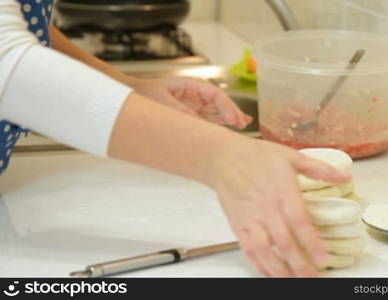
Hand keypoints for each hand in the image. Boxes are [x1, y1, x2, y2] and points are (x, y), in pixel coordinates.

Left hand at [132, 77, 251, 128]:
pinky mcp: (191, 115)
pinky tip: (231, 125)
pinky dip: (220, 123)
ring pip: (217, 111)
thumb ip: (181, 111)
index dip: (226, 106)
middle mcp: (195, 95)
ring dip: (230, 117)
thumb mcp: (162, 102)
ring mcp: (194, 105)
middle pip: (219, 102)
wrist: (131, 97)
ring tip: (243, 125)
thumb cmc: (144, 94)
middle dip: (232, 112)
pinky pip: (209, 118)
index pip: (215, 95)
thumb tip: (199, 124)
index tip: (231, 118)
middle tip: (242, 124)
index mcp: (190, 86)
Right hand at [206, 137, 350, 276]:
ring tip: (293, 281)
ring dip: (279, 270)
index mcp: (281, 190)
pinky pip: (248, 250)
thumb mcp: (290, 156)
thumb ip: (318, 168)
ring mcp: (250, 219)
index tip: (323, 258)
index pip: (298, 220)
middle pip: (283, 241)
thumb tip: (344, 176)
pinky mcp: (238, 226)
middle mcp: (266, 208)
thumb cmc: (257, 156)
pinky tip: (271, 274)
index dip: (310, 241)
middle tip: (313, 278)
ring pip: (264, 251)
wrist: (223, 158)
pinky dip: (259, 265)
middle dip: (299, 264)